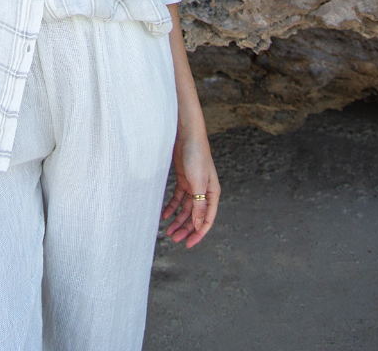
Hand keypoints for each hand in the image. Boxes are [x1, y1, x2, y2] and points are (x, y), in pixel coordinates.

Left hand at [162, 131, 219, 247]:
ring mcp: (193, 185)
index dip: (198, 233)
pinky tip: (164, 214)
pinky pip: (178, 198)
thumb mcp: (198, 182)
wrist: (187, 134)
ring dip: (178, 220)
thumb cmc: (196, 155)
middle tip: (174, 239)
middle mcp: (204, 191)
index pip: (206, 219)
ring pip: (186, 209)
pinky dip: (172, 206)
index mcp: (212, 193)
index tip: (188, 245)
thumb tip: (199, 225)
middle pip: (195, 216)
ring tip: (168, 231)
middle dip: (185, 229)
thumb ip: (199, 204)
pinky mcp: (184, 179)